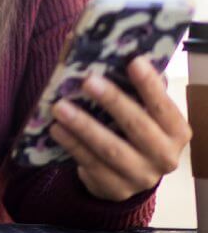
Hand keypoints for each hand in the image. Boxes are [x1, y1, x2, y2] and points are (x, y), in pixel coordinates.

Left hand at [48, 55, 191, 201]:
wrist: (127, 173)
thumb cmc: (132, 125)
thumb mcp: (139, 106)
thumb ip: (129, 81)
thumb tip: (94, 44)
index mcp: (175, 130)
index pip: (164, 106)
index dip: (150, 85)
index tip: (133, 61)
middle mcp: (165, 156)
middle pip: (138, 127)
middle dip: (113, 102)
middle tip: (88, 81)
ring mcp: (141, 176)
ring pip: (111, 150)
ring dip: (84, 126)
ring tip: (60, 106)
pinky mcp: (116, 189)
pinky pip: (91, 165)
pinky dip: (73, 145)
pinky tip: (57, 128)